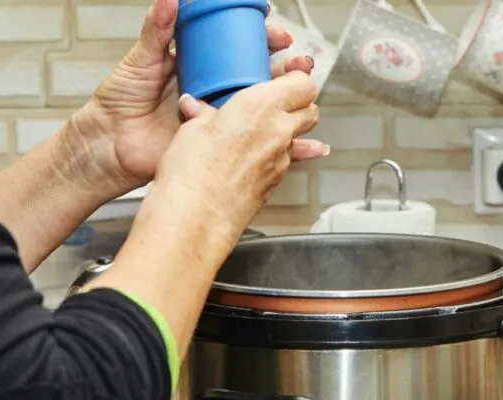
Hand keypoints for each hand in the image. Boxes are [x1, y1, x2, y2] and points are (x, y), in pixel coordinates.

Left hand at [73, 0, 327, 196]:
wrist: (110, 145)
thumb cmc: (120, 102)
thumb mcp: (140, 60)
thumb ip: (157, 30)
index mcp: (201, 65)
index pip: (240, 46)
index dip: (262, 38)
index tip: (276, 32)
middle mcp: (215, 89)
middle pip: (261, 74)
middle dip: (286, 67)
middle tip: (299, 62)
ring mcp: (220, 117)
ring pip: (264, 106)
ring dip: (291, 100)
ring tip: (307, 94)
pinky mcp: (220, 144)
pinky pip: (256, 142)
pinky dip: (285, 144)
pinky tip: (307, 142)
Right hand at [157, 71, 317, 228]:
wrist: (197, 219)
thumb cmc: (192, 174)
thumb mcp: (191, 129)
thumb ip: (204, 114)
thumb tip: (199, 110)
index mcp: (261, 106)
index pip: (303, 82)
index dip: (296, 78)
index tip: (284, 77)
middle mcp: (279, 132)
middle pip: (310, 109)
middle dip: (298, 103)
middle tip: (276, 101)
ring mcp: (281, 160)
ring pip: (299, 137)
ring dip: (286, 130)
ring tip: (259, 130)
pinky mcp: (276, 182)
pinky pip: (286, 160)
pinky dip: (275, 154)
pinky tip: (253, 157)